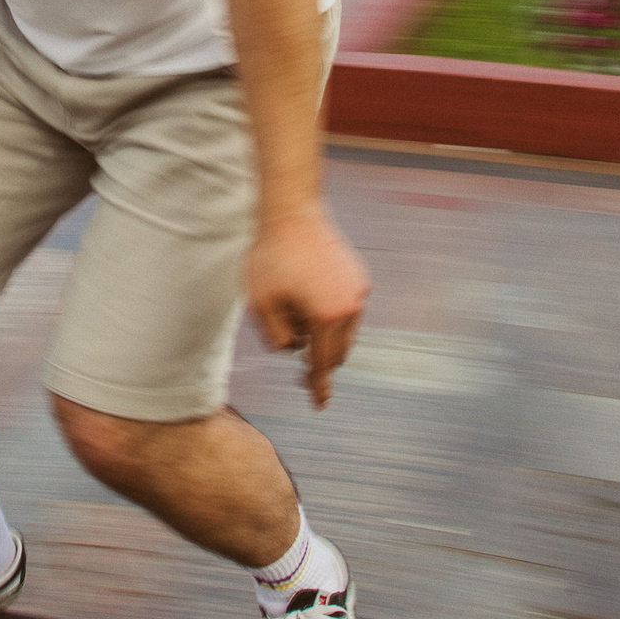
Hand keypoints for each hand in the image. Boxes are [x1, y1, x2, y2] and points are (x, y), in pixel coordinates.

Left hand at [244, 207, 368, 408]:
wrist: (291, 213)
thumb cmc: (270, 259)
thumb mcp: (261, 306)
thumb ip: (278, 339)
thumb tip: (296, 350)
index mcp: (327, 318)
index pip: (322, 364)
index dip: (317, 386)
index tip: (319, 405)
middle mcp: (350, 307)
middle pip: (336, 351)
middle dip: (316, 354)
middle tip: (291, 340)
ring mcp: (358, 291)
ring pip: (343, 331)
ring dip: (323, 332)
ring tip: (293, 304)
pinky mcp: (358, 278)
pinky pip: (345, 308)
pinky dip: (329, 312)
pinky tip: (305, 290)